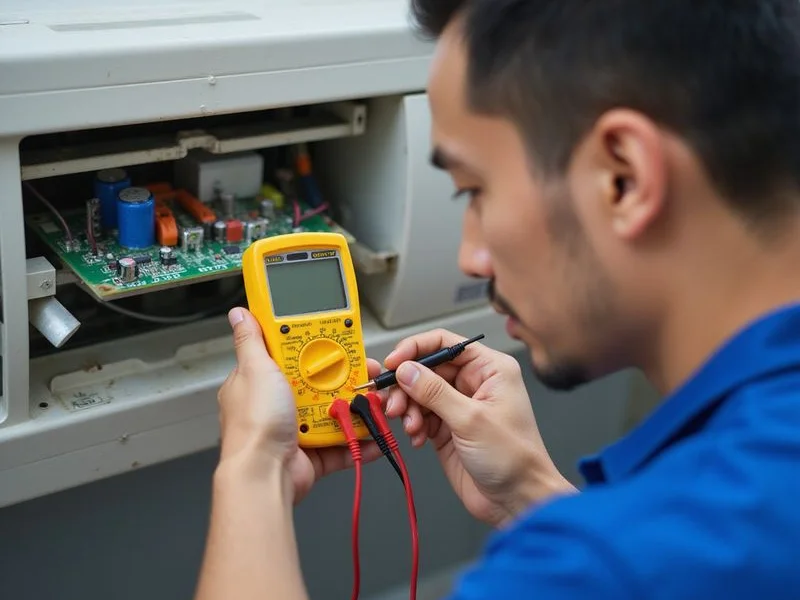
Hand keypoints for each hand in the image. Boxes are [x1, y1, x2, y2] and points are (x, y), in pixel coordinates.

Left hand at [217, 307, 382, 502]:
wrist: (265, 475)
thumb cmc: (255, 424)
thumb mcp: (255, 370)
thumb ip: (251, 340)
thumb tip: (240, 314)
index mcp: (260, 382)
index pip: (290, 356)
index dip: (315, 347)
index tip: (338, 342)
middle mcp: (277, 406)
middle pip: (319, 384)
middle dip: (345, 379)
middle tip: (365, 373)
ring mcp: (295, 430)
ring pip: (334, 412)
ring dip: (356, 409)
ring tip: (374, 402)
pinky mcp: (312, 454)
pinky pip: (342, 445)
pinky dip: (360, 441)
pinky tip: (375, 434)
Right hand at [383, 329, 574, 527]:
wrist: (518, 501)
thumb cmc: (513, 458)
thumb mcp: (471, 419)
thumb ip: (434, 392)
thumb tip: (406, 370)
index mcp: (490, 369)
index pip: (445, 343)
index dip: (415, 349)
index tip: (393, 363)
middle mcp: (474, 383)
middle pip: (427, 368)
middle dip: (407, 385)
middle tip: (394, 403)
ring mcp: (459, 405)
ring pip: (419, 393)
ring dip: (408, 408)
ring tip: (410, 425)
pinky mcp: (447, 428)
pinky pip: (420, 416)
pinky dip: (413, 424)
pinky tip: (417, 437)